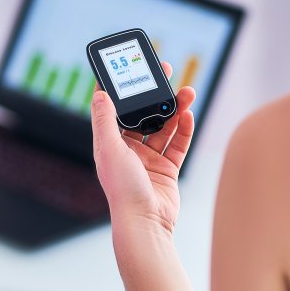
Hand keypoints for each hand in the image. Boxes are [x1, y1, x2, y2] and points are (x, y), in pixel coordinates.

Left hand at [90, 62, 196, 238]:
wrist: (145, 223)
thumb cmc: (122, 189)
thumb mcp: (109, 149)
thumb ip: (105, 121)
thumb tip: (100, 93)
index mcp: (111, 144)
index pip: (115, 109)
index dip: (122, 89)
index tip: (128, 68)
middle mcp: (129, 150)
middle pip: (144, 114)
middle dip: (155, 93)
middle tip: (166, 71)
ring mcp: (149, 159)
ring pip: (164, 126)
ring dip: (176, 109)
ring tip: (188, 92)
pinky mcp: (167, 169)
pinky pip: (178, 144)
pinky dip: (184, 130)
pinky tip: (189, 116)